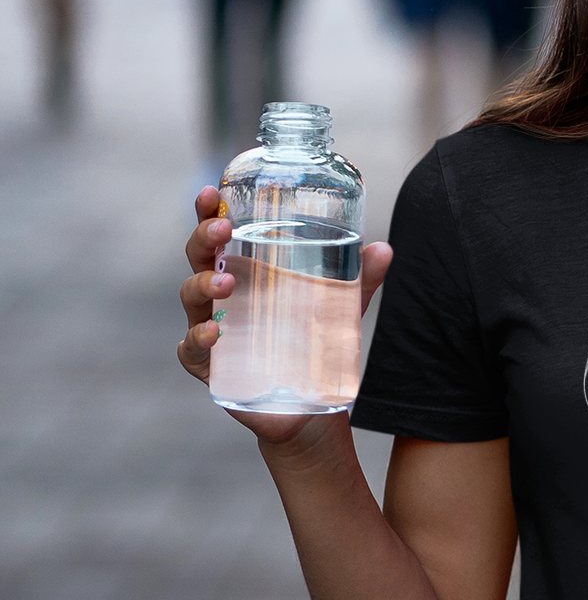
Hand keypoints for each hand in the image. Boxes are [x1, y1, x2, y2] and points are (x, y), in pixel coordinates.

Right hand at [178, 186, 392, 446]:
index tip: (211, 192)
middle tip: (223, 230)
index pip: (218, 236)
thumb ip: (358, 281)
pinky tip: (215, 331)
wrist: (311, 407)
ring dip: (204, 284)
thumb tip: (384, 248)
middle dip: (203, 239)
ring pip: (191, 298)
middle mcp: (220, 297)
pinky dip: (199, 337)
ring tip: (228, 282)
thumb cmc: (315, 346)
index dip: (206, 213)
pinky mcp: (210, 367)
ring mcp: (210, 330)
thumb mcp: (339, 309)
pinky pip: (191, 348)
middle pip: (197, 258)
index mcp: (244, 273)